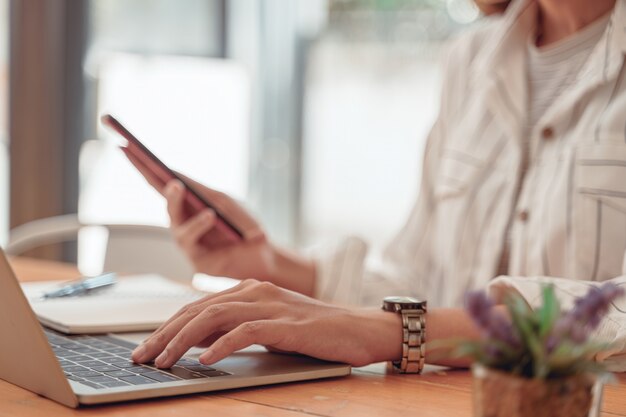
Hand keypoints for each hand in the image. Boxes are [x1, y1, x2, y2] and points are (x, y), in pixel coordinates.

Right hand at [122, 147, 315, 294]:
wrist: (266, 254)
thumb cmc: (246, 226)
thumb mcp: (225, 201)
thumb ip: (201, 190)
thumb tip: (175, 175)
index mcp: (190, 203)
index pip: (162, 180)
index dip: (142, 164)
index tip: (126, 144)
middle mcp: (184, 219)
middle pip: (159, 195)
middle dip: (145, 174)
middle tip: (136, 156)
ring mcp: (188, 240)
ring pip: (173, 219)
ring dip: (174, 200)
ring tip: (177, 186)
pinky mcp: (196, 259)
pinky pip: (192, 239)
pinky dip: (200, 224)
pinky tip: (210, 214)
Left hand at [131, 279, 402, 367]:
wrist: (359, 328)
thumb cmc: (314, 331)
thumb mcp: (267, 327)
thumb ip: (234, 328)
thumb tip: (195, 343)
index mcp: (248, 290)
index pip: (197, 306)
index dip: (167, 327)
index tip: (145, 348)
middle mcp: (254, 291)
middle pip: (198, 309)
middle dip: (164, 334)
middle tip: (140, 357)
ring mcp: (270, 304)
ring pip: (214, 318)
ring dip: (183, 340)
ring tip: (162, 361)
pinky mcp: (286, 322)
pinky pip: (246, 331)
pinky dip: (221, 346)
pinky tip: (204, 361)